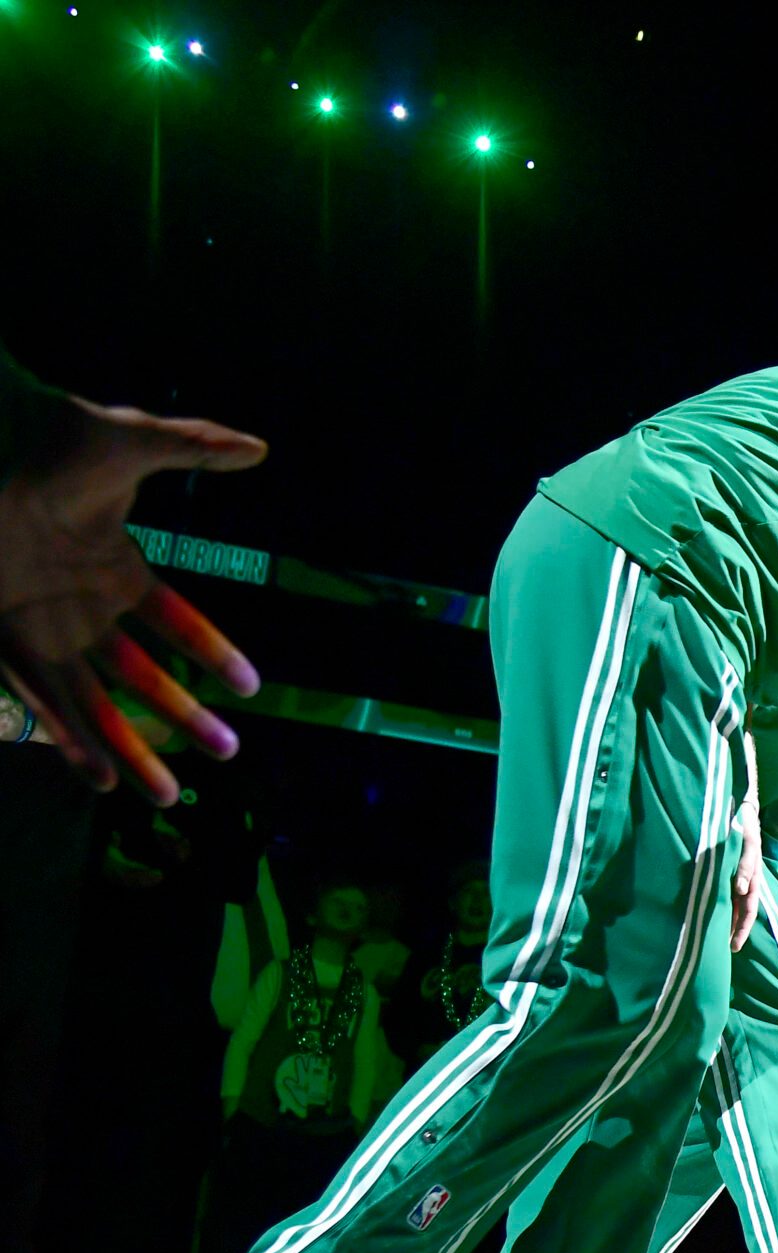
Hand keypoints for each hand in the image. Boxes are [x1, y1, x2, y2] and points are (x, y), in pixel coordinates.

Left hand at [0, 395, 264, 804]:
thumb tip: (259, 448)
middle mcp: (81, 610)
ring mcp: (43, 631)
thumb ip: (195, 446)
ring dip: (130, 749)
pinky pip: (42, 703)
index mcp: (115, 568)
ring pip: (95, 704)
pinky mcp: (6, 641)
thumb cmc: (46, 446)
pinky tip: (99, 779)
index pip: (175, 622)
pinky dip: (70, 742)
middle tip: (227, 753)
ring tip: (166, 794)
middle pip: (141, 678)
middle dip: (183, 718)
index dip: (212, 652)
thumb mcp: (130, 441)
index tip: (250, 686)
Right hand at [729, 792, 763, 952]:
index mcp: (742, 877)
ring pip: (751, 885)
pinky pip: (746, 858)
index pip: (743, 908)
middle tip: (735, 946)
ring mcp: (750, 855)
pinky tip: (740, 887)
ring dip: (745, 906)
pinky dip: (744, 874)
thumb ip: (715, 880)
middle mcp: (750, 870)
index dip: (739, 927)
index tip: (732, 948)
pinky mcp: (748, 838)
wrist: (737, 801)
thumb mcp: (720, 859)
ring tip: (739, 927)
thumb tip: (696, 903)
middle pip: (750, 904)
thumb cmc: (724, 834)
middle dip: (743, 926)